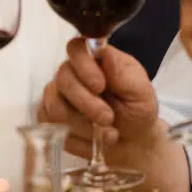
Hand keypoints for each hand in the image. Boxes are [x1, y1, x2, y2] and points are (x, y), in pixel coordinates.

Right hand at [39, 37, 160, 152]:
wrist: (133, 142)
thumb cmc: (137, 112)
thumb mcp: (141, 93)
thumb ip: (124, 74)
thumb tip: (105, 54)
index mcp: (96, 60)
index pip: (76, 48)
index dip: (83, 66)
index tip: (100, 86)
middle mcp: (73, 74)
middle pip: (63, 79)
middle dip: (87, 104)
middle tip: (108, 119)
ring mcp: (58, 96)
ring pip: (55, 106)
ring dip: (83, 125)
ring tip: (106, 133)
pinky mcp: (51, 119)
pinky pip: (51, 126)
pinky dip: (76, 139)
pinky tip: (92, 141)